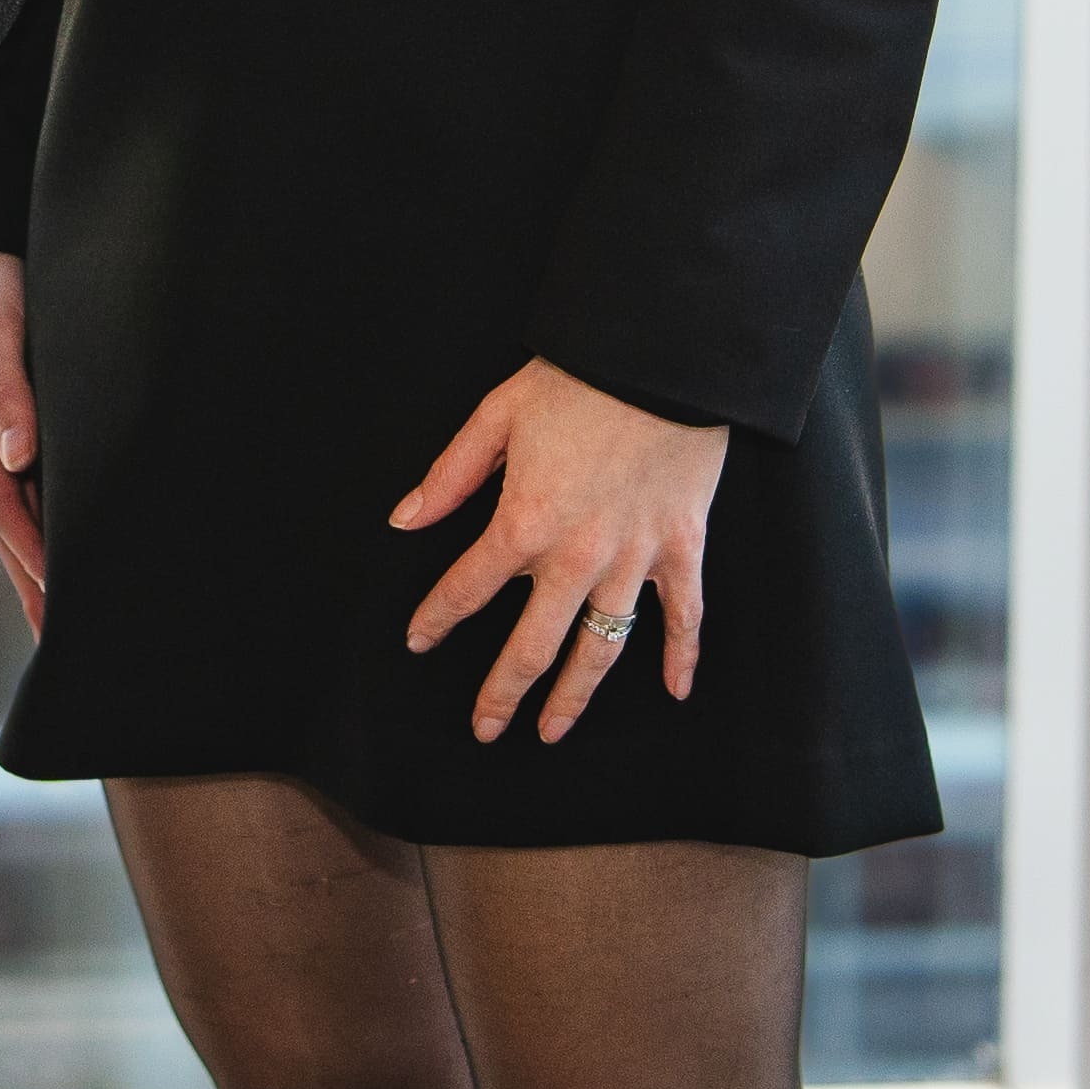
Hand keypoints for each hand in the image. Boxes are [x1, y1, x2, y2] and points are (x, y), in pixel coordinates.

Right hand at [0, 245, 45, 627]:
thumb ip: (8, 387)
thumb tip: (17, 457)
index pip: (4, 508)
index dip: (33, 555)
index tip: (61, 597)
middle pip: (6, 527)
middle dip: (32, 583)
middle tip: (60, 641)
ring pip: (18, 513)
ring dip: (38, 563)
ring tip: (63, 614)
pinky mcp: (14, 420)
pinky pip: (28, 487)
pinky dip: (44, 524)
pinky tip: (65, 543)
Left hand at [394, 358, 723, 746]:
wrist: (663, 357)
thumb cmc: (578, 379)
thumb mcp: (497, 415)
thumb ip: (450, 475)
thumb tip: (405, 519)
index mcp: (523, 522)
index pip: (466, 588)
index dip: (437, 620)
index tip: (418, 642)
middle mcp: (576, 557)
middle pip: (531, 645)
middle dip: (502, 692)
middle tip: (484, 728)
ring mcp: (634, 560)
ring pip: (601, 649)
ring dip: (574, 696)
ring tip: (551, 731)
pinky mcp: (681, 548)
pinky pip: (684, 617)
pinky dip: (683, 657)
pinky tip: (675, 692)